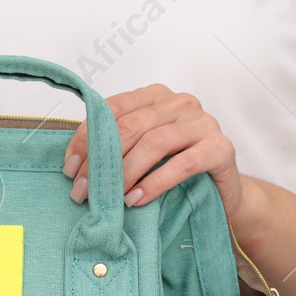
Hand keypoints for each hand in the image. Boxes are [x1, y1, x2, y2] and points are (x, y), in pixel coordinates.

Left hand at [61, 84, 261, 231]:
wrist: (225, 196)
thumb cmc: (178, 174)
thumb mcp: (144, 156)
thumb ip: (118, 149)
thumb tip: (74, 167)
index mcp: (156, 96)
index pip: (113, 109)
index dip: (87, 138)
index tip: (70, 169)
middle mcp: (181, 103)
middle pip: (131, 126)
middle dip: (102, 161)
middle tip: (83, 191)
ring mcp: (203, 123)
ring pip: (154, 143)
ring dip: (126, 173)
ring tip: (110, 198)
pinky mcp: (220, 148)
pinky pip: (182, 164)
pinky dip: (155, 183)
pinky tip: (137, 199)